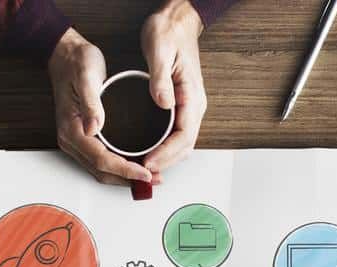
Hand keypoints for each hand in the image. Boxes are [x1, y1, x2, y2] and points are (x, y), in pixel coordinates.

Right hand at [47, 28, 154, 185]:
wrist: (64, 55)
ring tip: (148, 177)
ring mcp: (75, 141)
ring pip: (100, 170)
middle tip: (153, 180)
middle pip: (101, 171)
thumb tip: (94, 128)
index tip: (145, 172)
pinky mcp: (82, 137)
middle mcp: (71, 140)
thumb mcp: (86, 76)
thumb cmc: (76, 63)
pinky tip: (134, 164)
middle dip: (127, 179)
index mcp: (72, 130)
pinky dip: (118, 167)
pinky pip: (99, 160)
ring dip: (123, 176)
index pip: (101, 159)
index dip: (125, 169)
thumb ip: (91, 103)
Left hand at [140, 0, 206, 174]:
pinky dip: (163, 150)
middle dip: (165, 164)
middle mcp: (194, 105)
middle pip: (184, 147)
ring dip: (164, 160)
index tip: (148, 163)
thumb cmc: (168, 32)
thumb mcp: (160, 50)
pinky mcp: (180, 107)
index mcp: (192, 95)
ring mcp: (188, 107)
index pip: (183, 135)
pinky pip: (175, 136)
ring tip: (143, 170)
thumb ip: (160, 79)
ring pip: (181, 144)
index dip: (166, 154)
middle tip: (142, 175)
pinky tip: (148, 155)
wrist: (176, 20)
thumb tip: (163, 104)